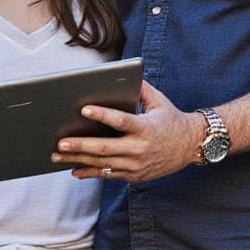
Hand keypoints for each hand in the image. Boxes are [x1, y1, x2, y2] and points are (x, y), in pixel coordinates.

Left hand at [53, 80, 203, 183]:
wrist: (191, 146)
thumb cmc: (172, 120)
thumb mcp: (160, 101)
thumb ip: (141, 88)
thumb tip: (124, 73)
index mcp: (145, 128)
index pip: (121, 121)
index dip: (102, 115)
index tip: (83, 110)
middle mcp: (140, 148)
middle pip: (105, 148)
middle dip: (80, 145)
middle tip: (60, 142)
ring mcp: (136, 165)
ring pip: (102, 164)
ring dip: (78, 160)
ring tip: (57, 155)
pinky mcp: (134, 176)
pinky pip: (108, 175)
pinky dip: (90, 172)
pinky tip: (74, 169)